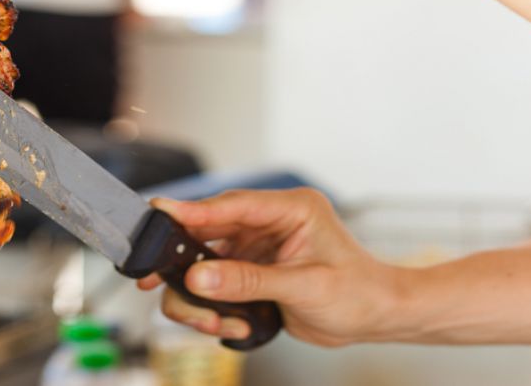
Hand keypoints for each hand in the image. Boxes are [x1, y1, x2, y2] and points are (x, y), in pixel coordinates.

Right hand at [140, 188, 403, 346]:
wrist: (378, 317)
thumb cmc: (360, 293)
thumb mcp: (305, 287)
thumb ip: (249, 281)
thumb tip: (199, 277)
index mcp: (290, 209)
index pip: (232, 205)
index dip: (192, 210)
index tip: (159, 214)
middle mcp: (268, 223)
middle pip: (207, 232)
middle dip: (181, 260)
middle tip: (152, 277)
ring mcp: (257, 247)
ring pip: (203, 261)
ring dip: (197, 294)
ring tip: (210, 321)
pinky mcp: (250, 270)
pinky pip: (213, 283)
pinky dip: (210, 306)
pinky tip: (225, 324)